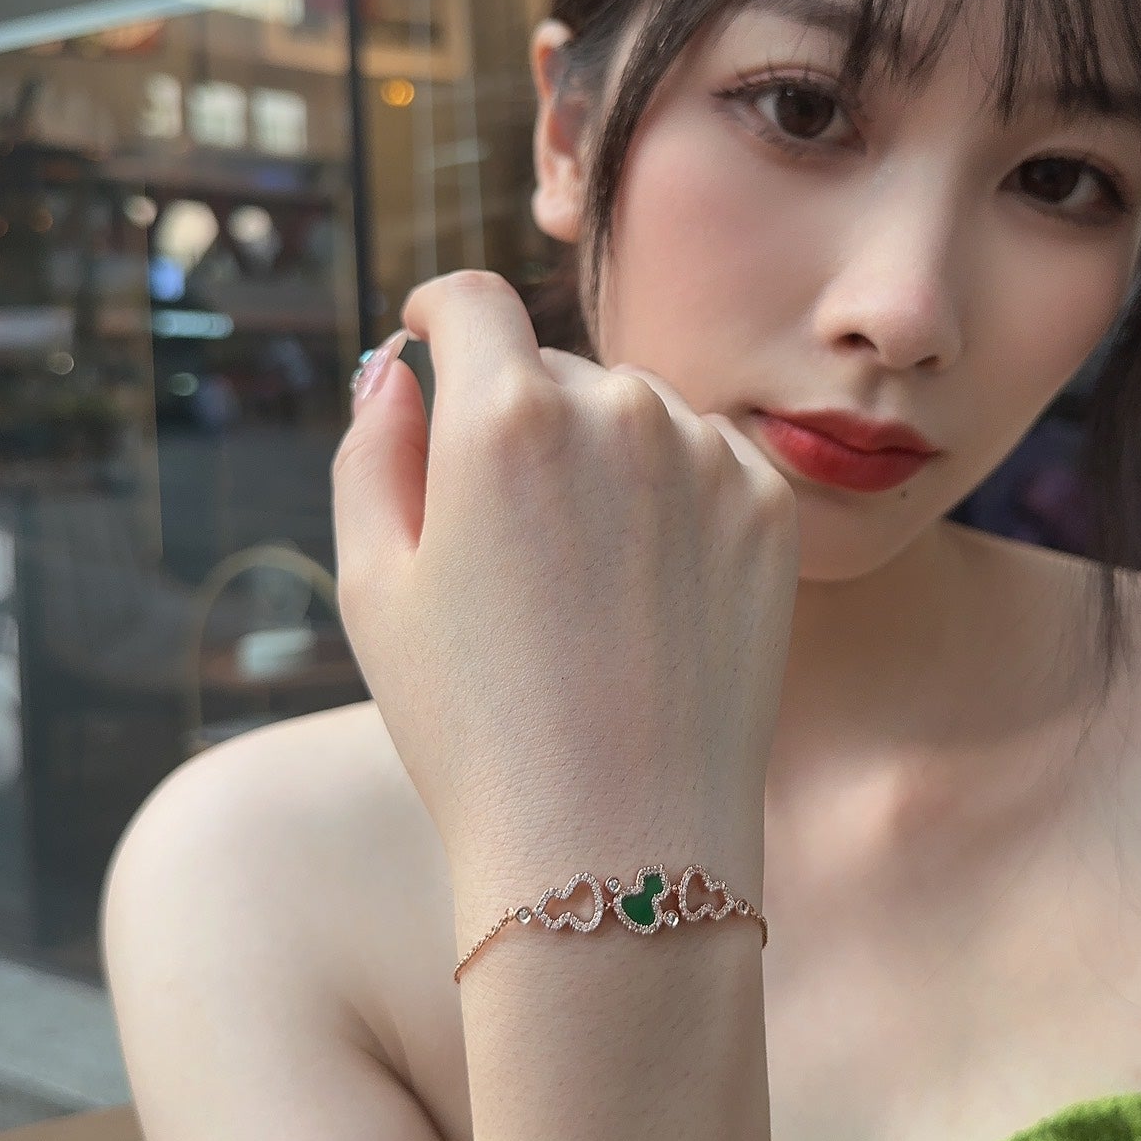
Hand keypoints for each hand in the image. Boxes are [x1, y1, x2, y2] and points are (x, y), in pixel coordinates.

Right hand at [330, 271, 799, 901]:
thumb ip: (372, 447)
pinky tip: (646, 587)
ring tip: (579, 581)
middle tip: (502, 534)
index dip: (439, 312)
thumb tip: (394, 366)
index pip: (471, 300)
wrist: (618, 839)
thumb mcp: (374, 585)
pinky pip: (703, 455)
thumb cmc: (474, 723)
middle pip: (551, 365)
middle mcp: (617, 408)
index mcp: (504, 416)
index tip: (431, 335)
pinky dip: (671, 490)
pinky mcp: (767, 504)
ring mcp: (705, 454)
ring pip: (633, 409)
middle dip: (516, 414)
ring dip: (600, 452)